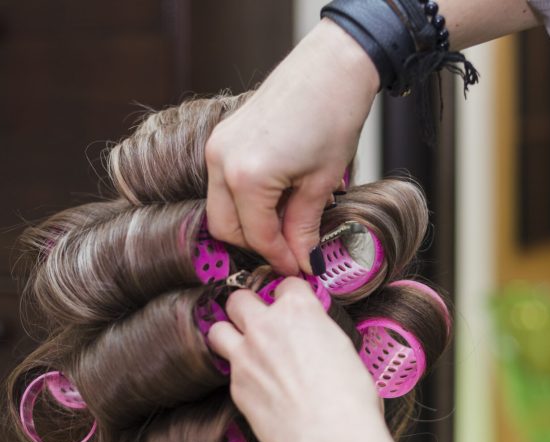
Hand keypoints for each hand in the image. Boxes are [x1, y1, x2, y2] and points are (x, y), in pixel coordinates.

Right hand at [205, 19, 378, 275]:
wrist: (332, 64)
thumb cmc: (332, 114)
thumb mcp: (321, 183)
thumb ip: (304, 227)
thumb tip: (304, 261)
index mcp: (247, 178)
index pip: (258, 237)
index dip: (280, 258)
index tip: (299, 268)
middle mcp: (222, 163)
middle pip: (226, 229)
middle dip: (256, 246)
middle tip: (289, 253)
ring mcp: (217, 147)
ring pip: (220, 209)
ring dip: (248, 226)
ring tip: (284, 228)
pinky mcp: (222, 138)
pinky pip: (222, 185)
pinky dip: (243, 202)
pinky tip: (274, 203)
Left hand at [207, 278, 383, 441]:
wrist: (329, 437)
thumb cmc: (349, 399)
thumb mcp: (343, 350)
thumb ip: (319, 335)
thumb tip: (316, 341)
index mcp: (299, 311)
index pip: (286, 285)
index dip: (290, 296)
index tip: (292, 306)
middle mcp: (266, 327)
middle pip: (239, 299)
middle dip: (247, 307)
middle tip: (259, 321)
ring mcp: (246, 356)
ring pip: (218, 330)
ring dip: (229, 334)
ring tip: (244, 348)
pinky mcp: (236, 386)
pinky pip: (230, 371)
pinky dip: (241, 375)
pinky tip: (259, 388)